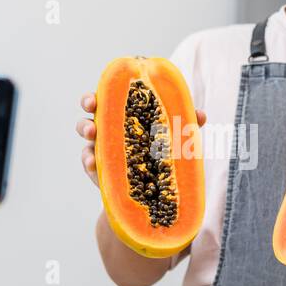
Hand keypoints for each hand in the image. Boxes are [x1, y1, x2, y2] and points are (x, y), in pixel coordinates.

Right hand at [78, 93, 207, 187]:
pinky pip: (88, 162)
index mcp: (125, 114)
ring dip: (85, 128)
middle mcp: (109, 127)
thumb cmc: (161, 158)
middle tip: (92, 105)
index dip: (102, 90)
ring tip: (92, 133)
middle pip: (91, 109)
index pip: (111, 96)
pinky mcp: (97, 169)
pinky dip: (88, 160)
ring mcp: (100, 148)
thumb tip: (200, 115)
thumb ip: (185, 126)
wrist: (151, 196)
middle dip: (88, 102)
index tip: (102, 90)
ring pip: (85, 133)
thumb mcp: (174, 140)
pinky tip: (94, 162)